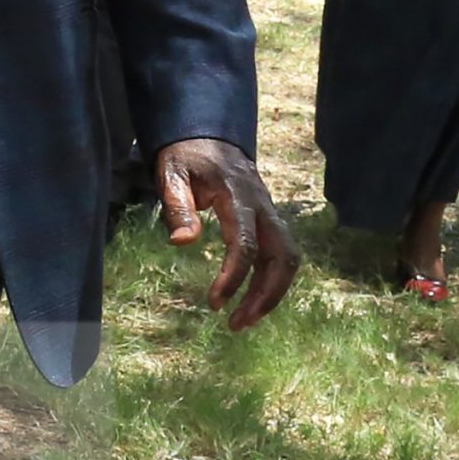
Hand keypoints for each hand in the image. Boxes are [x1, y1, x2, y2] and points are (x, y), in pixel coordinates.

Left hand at [153, 137, 298, 330]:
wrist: (209, 136)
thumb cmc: (186, 157)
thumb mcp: (171, 173)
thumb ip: (177, 206)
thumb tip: (183, 242)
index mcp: (238, 196)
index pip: (246, 242)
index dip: (234, 276)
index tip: (215, 303)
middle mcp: (263, 207)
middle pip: (282, 256)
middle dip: (265, 294)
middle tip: (237, 324)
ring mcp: (270, 214)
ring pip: (288, 259)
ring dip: (272, 294)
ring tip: (243, 321)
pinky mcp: (269, 222)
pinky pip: (281, 256)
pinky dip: (272, 282)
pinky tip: (251, 302)